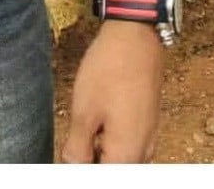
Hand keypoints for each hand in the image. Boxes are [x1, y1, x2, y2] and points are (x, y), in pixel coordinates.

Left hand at [61, 21, 163, 161]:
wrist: (135, 39)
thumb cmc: (109, 71)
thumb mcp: (84, 110)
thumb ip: (78, 146)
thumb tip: (71, 166)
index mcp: (128, 156)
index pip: (101, 176)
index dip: (80, 167)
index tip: (66, 155)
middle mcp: (144, 153)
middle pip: (112, 168)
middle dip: (89, 159)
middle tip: (70, 140)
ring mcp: (148, 138)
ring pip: (118, 157)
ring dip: (97, 149)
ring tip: (79, 128)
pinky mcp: (146, 124)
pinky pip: (126, 143)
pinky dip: (107, 138)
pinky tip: (94, 119)